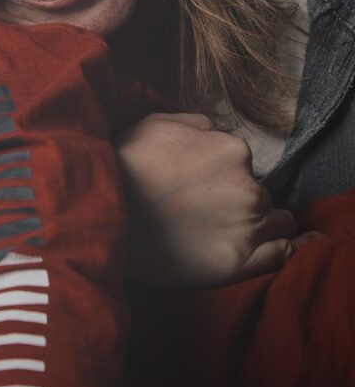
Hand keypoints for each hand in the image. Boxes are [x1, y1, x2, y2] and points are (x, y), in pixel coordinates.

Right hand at [116, 112, 311, 287]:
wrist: (104, 217)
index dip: (225, 174)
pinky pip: (282, 254)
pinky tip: (271, 248)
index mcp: (232, 150)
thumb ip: (197, 124)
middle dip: (241, 199)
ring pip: (278, 221)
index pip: (244, 163)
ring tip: (230, 231)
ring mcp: (247, 227)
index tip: (205, 187)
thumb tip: (215, 131)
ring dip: (261, 224)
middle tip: (209, 211)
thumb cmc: (125, 167)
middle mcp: (248, 186)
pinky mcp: (240, 263)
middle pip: (261, 192)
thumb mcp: (156, 123)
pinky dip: (281, 249)